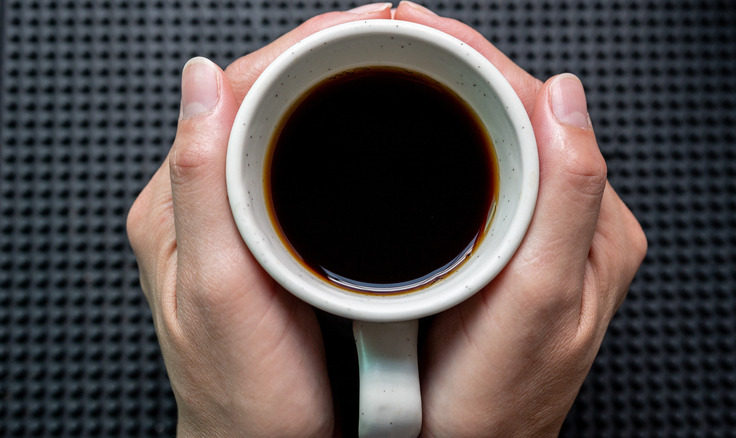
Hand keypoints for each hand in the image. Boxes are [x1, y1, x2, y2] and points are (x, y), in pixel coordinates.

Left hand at [126, 4, 392, 436]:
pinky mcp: (267, 234)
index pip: (232, 90)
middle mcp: (201, 201)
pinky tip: (371, 131)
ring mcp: (236, 216)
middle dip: (325, 59)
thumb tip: (199, 76)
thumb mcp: (221, 291)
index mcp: (178, 203)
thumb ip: (203, 183)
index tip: (362, 29)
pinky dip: (336, 133)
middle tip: (391, 39)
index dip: (298, 49)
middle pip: (260, 100)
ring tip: (390, 67)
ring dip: (333, 89)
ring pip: (283, 126)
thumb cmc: (245, 392)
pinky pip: (297, 162)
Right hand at [393, 2, 646, 436]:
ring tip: (395, 64)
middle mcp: (573, 219)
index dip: (480, 60)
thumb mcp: (541, 298)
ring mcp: (537, 230)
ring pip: (496, 138)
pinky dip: (445, 137)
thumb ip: (568, 196)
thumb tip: (569, 96)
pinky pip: (480, 170)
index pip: (542, 110)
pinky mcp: (505, 244)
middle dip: (457, 67)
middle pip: (518, 115)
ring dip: (449, 95)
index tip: (420, 28)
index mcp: (593, 222)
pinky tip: (411, 128)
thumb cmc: (501, 392)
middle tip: (393, 35)